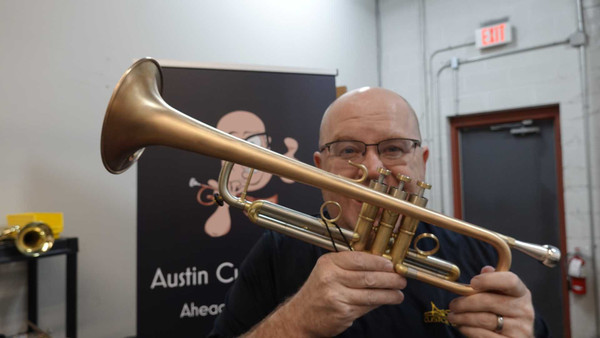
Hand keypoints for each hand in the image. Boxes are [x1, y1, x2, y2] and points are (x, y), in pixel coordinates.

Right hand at [245, 251, 405, 336]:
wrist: (301, 316)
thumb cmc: (318, 292)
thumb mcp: (327, 271)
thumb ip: (349, 266)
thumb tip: (380, 264)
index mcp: (328, 263)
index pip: (359, 259)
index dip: (378, 261)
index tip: (392, 264)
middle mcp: (331, 278)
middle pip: (368, 277)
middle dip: (389, 278)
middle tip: (401, 279)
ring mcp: (336, 296)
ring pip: (371, 293)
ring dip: (389, 293)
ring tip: (399, 293)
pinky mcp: (342, 312)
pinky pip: (367, 306)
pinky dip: (380, 303)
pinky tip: (388, 301)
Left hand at [448, 266, 534, 337]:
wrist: (517, 337)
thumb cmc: (505, 312)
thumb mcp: (503, 295)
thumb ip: (493, 281)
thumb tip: (486, 270)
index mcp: (522, 293)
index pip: (509, 281)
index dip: (489, 280)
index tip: (472, 282)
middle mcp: (524, 310)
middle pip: (489, 301)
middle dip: (465, 302)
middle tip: (452, 304)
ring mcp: (520, 329)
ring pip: (484, 319)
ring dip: (463, 317)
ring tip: (453, 316)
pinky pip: (484, 335)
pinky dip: (468, 330)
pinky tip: (462, 326)